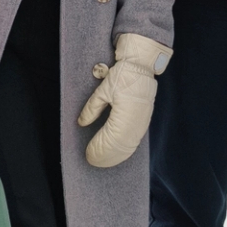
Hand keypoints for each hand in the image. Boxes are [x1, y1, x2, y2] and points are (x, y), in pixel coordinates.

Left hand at [76, 32, 169, 167]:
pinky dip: (125, 149)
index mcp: (126, 113)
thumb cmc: (123, 75)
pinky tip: (117, 154)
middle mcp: (136, 121)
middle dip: (105, 156)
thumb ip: (92, 108)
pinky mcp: (144, 120)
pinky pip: (135, 140)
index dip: (99, 149)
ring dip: (115, 155)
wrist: (142, 65)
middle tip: (92, 160)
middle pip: (120, 147)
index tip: (89, 154)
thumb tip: (82, 122)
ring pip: (129, 146)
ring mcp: (142, 122)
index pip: (111, 139)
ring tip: (102, 161)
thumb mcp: (103, 90)